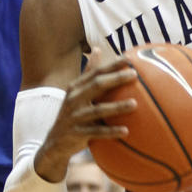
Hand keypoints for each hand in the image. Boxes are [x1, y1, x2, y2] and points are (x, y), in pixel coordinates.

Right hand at [35, 57, 137, 181]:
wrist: (55, 142)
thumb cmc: (74, 113)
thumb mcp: (77, 92)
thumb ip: (89, 73)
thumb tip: (97, 48)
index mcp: (76, 87)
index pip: (96, 72)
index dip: (112, 64)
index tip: (129, 58)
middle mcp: (74, 99)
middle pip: (97, 85)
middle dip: (116, 78)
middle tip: (135, 75)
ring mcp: (75, 116)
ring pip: (98, 110)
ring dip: (117, 107)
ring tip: (135, 104)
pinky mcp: (77, 134)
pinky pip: (97, 132)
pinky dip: (111, 131)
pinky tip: (126, 131)